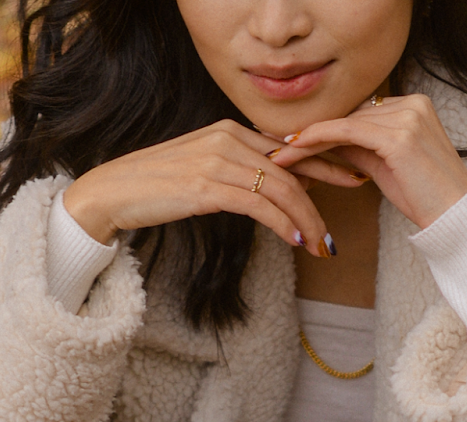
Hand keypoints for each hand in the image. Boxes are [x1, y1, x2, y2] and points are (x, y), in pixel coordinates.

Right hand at [61, 120, 363, 255]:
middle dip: (323, 197)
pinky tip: (295, 239)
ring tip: (321, 245)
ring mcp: (218, 159)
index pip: (288, 148)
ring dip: (306, 219)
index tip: (352, 177)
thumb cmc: (157, 188)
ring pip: (279, 188)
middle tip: (344, 223)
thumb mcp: (203, 174)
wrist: (115, 191)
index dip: (324, 164)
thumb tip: (269, 194)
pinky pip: (257, 203)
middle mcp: (228, 139)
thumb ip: (237, 176)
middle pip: (290, 169)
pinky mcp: (207, 184)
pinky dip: (280, 222)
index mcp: (230, 131)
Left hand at [269, 95, 466, 231]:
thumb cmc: (424, 198)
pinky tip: (295, 149)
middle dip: (312, 132)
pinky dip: (318, 140)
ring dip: (307, 138)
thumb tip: (326, 142)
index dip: (326, 126)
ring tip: (279, 153)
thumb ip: (360, 148)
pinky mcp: (399, 137)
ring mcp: (407, 116)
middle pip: (349, 115)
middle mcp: (412, 103)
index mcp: (414, 105)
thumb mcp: (386, 166)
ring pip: (344, 123)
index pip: (359, 112)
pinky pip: (347, 133)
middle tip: (277, 144)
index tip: (294, 138)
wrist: (455, 217)